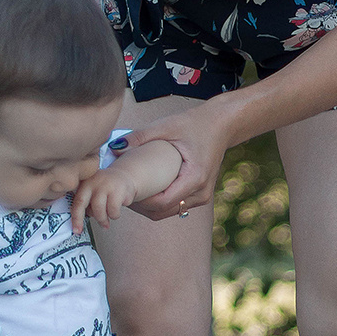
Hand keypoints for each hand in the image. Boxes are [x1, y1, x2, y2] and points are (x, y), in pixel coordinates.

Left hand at [71, 168, 136, 232]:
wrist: (126, 176)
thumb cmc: (107, 188)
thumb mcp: (93, 191)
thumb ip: (85, 202)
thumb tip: (78, 223)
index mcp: (84, 182)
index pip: (76, 201)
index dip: (75, 217)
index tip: (76, 230)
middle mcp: (93, 181)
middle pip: (82, 203)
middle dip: (80, 219)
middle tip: (80, 230)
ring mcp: (106, 185)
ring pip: (99, 211)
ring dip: (102, 220)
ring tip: (106, 219)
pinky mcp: (119, 190)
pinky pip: (113, 211)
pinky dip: (114, 215)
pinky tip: (116, 211)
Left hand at [120, 103, 230, 221]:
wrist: (222, 124)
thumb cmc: (196, 124)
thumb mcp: (167, 126)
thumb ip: (140, 137)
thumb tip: (114, 148)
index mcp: (195, 177)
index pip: (162, 202)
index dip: (140, 202)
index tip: (123, 192)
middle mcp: (202, 192)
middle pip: (164, 211)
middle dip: (141, 207)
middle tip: (122, 194)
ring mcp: (203, 197)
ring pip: (170, 212)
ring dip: (150, 207)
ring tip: (131, 192)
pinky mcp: (201, 195)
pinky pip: (177, 206)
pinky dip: (160, 203)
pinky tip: (146, 191)